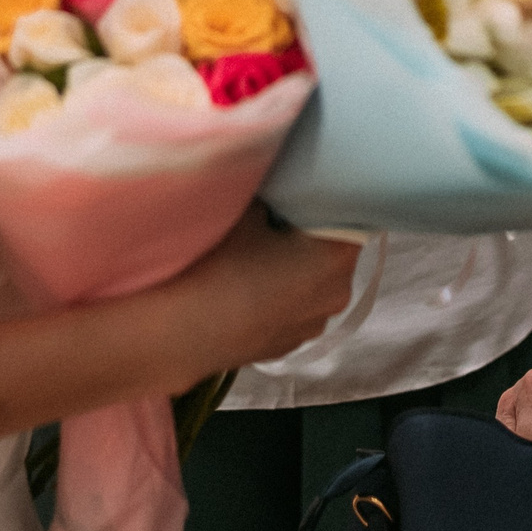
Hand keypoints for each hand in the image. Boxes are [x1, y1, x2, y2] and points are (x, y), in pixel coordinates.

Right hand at [173, 207, 358, 371]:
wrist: (177, 334)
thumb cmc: (216, 266)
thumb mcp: (246, 211)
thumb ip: (274, 194)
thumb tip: (279, 185)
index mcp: (336, 257)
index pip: (353, 215)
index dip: (331, 199)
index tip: (308, 189)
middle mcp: (337, 293)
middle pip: (335, 250)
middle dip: (311, 233)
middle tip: (278, 216)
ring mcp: (313, 325)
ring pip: (315, 282)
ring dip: (297, 267)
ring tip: (259, 254)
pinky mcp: (289, 345)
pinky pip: (296, 307)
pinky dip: (282, 294)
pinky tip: (249, 286)